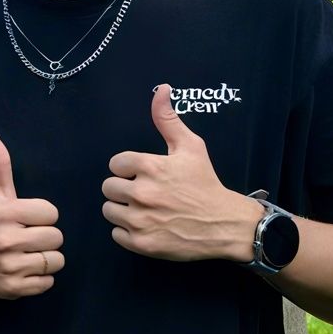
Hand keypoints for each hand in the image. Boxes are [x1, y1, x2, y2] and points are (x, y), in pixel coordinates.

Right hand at [0, 132, 63, 299]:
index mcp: (3, 213)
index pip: (51, 212)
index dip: (42, 215)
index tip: (27, 218)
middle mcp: (5, 240)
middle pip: (56, 237)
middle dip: (46, 236)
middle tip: (29, 236)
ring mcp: (9, 266)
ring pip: (56, 260)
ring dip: (46, 256)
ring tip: (29, 252)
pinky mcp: (12, 288)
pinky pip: (48, 282)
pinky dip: (41, 277)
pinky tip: (25, 267)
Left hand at [101, 85, 258, 262]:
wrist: (224, 224)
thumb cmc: (205, 183)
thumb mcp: (190, 147)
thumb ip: (168, 119)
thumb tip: (161, 89)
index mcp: (150, 166)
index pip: (115, 164)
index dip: (128, 168)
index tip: (143, 173)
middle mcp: (142, 193)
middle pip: (108, 187)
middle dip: (123, 188)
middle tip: (144, 192)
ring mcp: (140, 220)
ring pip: (109, 210)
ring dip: (123, 209)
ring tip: (145, 209)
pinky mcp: (141, 243)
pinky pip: (116, 234)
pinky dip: (127, 232)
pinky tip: (146, 226)